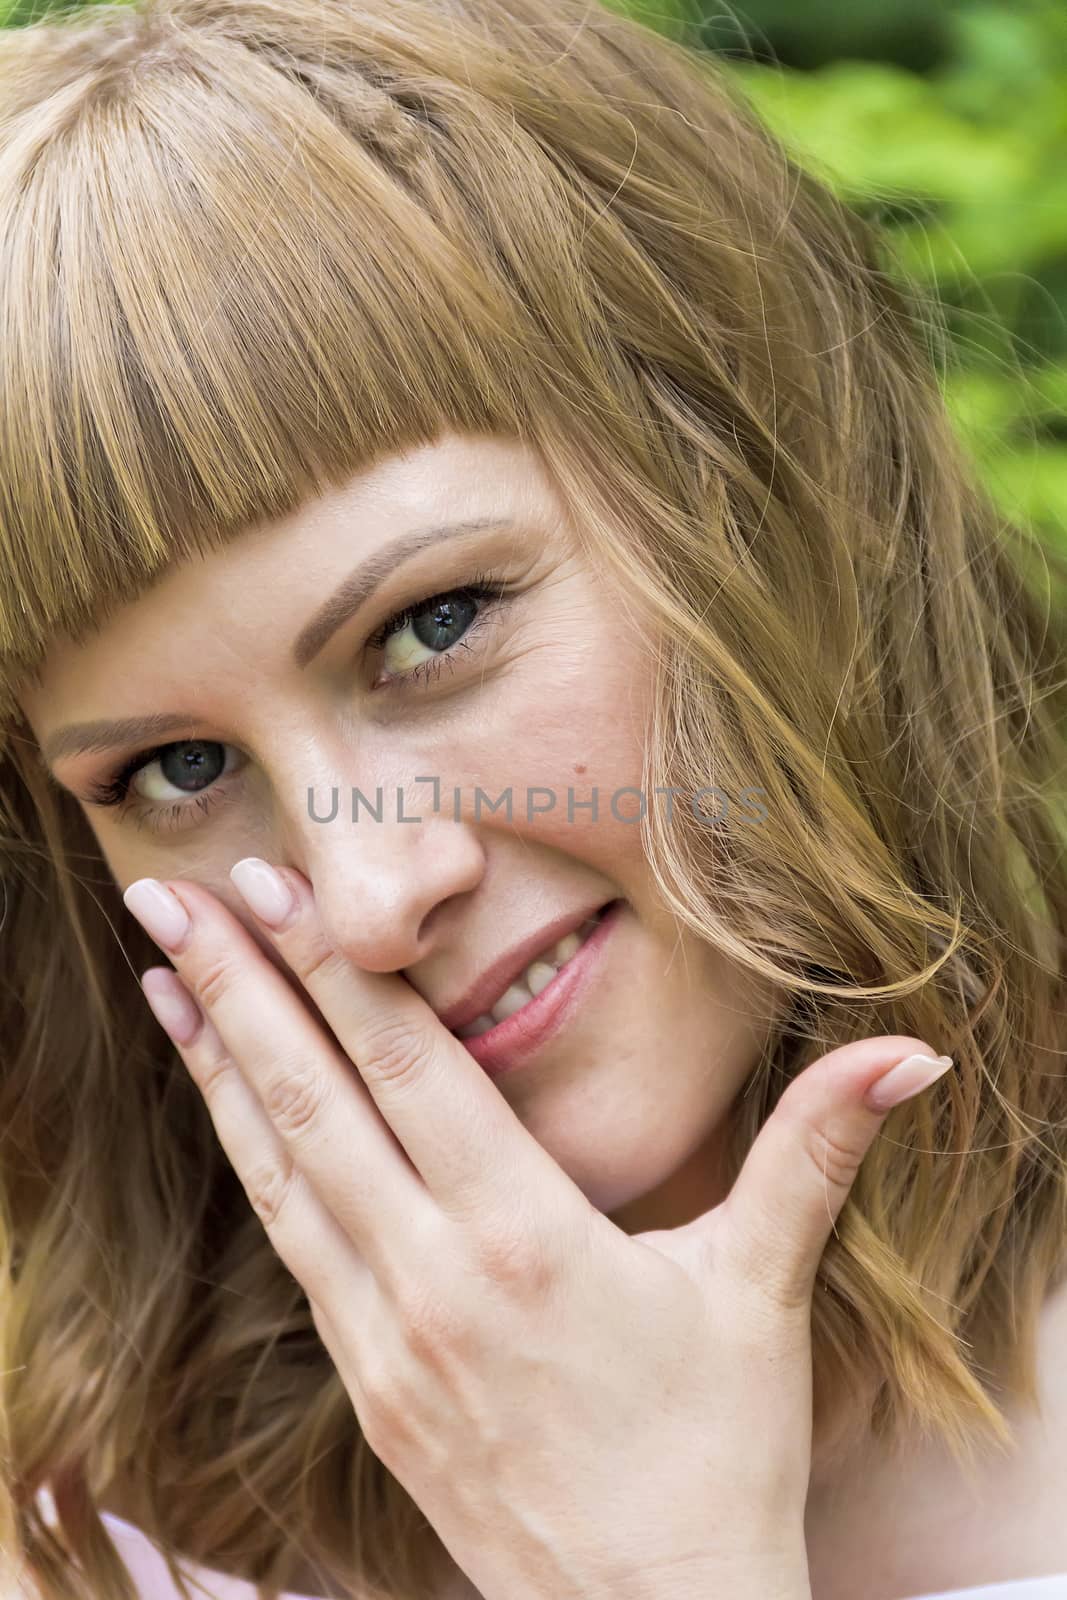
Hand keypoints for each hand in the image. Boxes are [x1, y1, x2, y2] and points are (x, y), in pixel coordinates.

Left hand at [124, 861, 954, 1599]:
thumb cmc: (714, 1454)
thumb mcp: (762, 1292)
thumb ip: (816, 1156)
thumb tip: (913, 1057)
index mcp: (527, 1241)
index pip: (411, 1071)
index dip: (336, 970)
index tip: (274, 886)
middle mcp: (432, 1280)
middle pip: (315, 1103)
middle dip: (239, 986)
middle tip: (169, 892)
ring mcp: (382, 1337)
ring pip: (277, 1170)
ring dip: (214, 1061)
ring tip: (163, 971)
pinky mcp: (365, 1381)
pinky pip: (288, 1240)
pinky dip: (245, 1155)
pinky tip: (220, 1101)